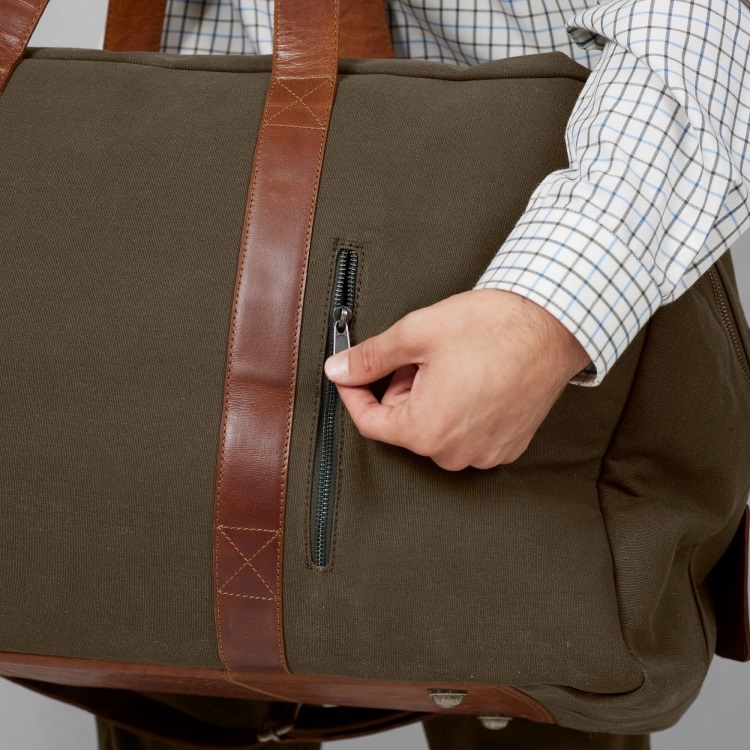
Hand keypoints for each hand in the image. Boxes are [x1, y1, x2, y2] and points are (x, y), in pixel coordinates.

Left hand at [323, 288, 592, 469]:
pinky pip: (467, 432)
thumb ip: (370, 357)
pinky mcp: (507, 446)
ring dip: (433, 397)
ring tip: (456, 364)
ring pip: (436, 426)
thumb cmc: (494, 329)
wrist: (555, 327)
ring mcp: (485, 453)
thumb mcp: (417, 334)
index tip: (352, 373)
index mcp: (426, 430)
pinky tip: (477, 378)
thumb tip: (339, 369)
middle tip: (423, 355)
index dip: (354, 392)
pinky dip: (461, 407)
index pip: (369, 422)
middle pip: (404, 422)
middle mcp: (455, 452)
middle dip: (403, 387)